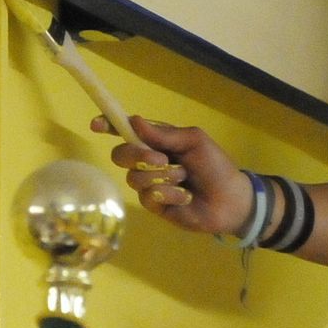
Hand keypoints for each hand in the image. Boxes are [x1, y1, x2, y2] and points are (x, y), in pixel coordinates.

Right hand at [93, 114, 252, 234]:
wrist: (231, 199)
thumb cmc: (215, 165)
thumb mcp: (194, 141)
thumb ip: (165, 133)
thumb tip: (135, 121)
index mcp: (158, 142)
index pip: (128, 132)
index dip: (110, 126)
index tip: (97, 125)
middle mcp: (149, 162)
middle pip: (121, 155)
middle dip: (137, 155)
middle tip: (161, 159)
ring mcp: (150, 185)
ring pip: (134, 178)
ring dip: (163, 177)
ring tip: (184, 179)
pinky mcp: (155, 206)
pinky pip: (148, 197)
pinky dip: (168, 194)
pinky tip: (185, 196)